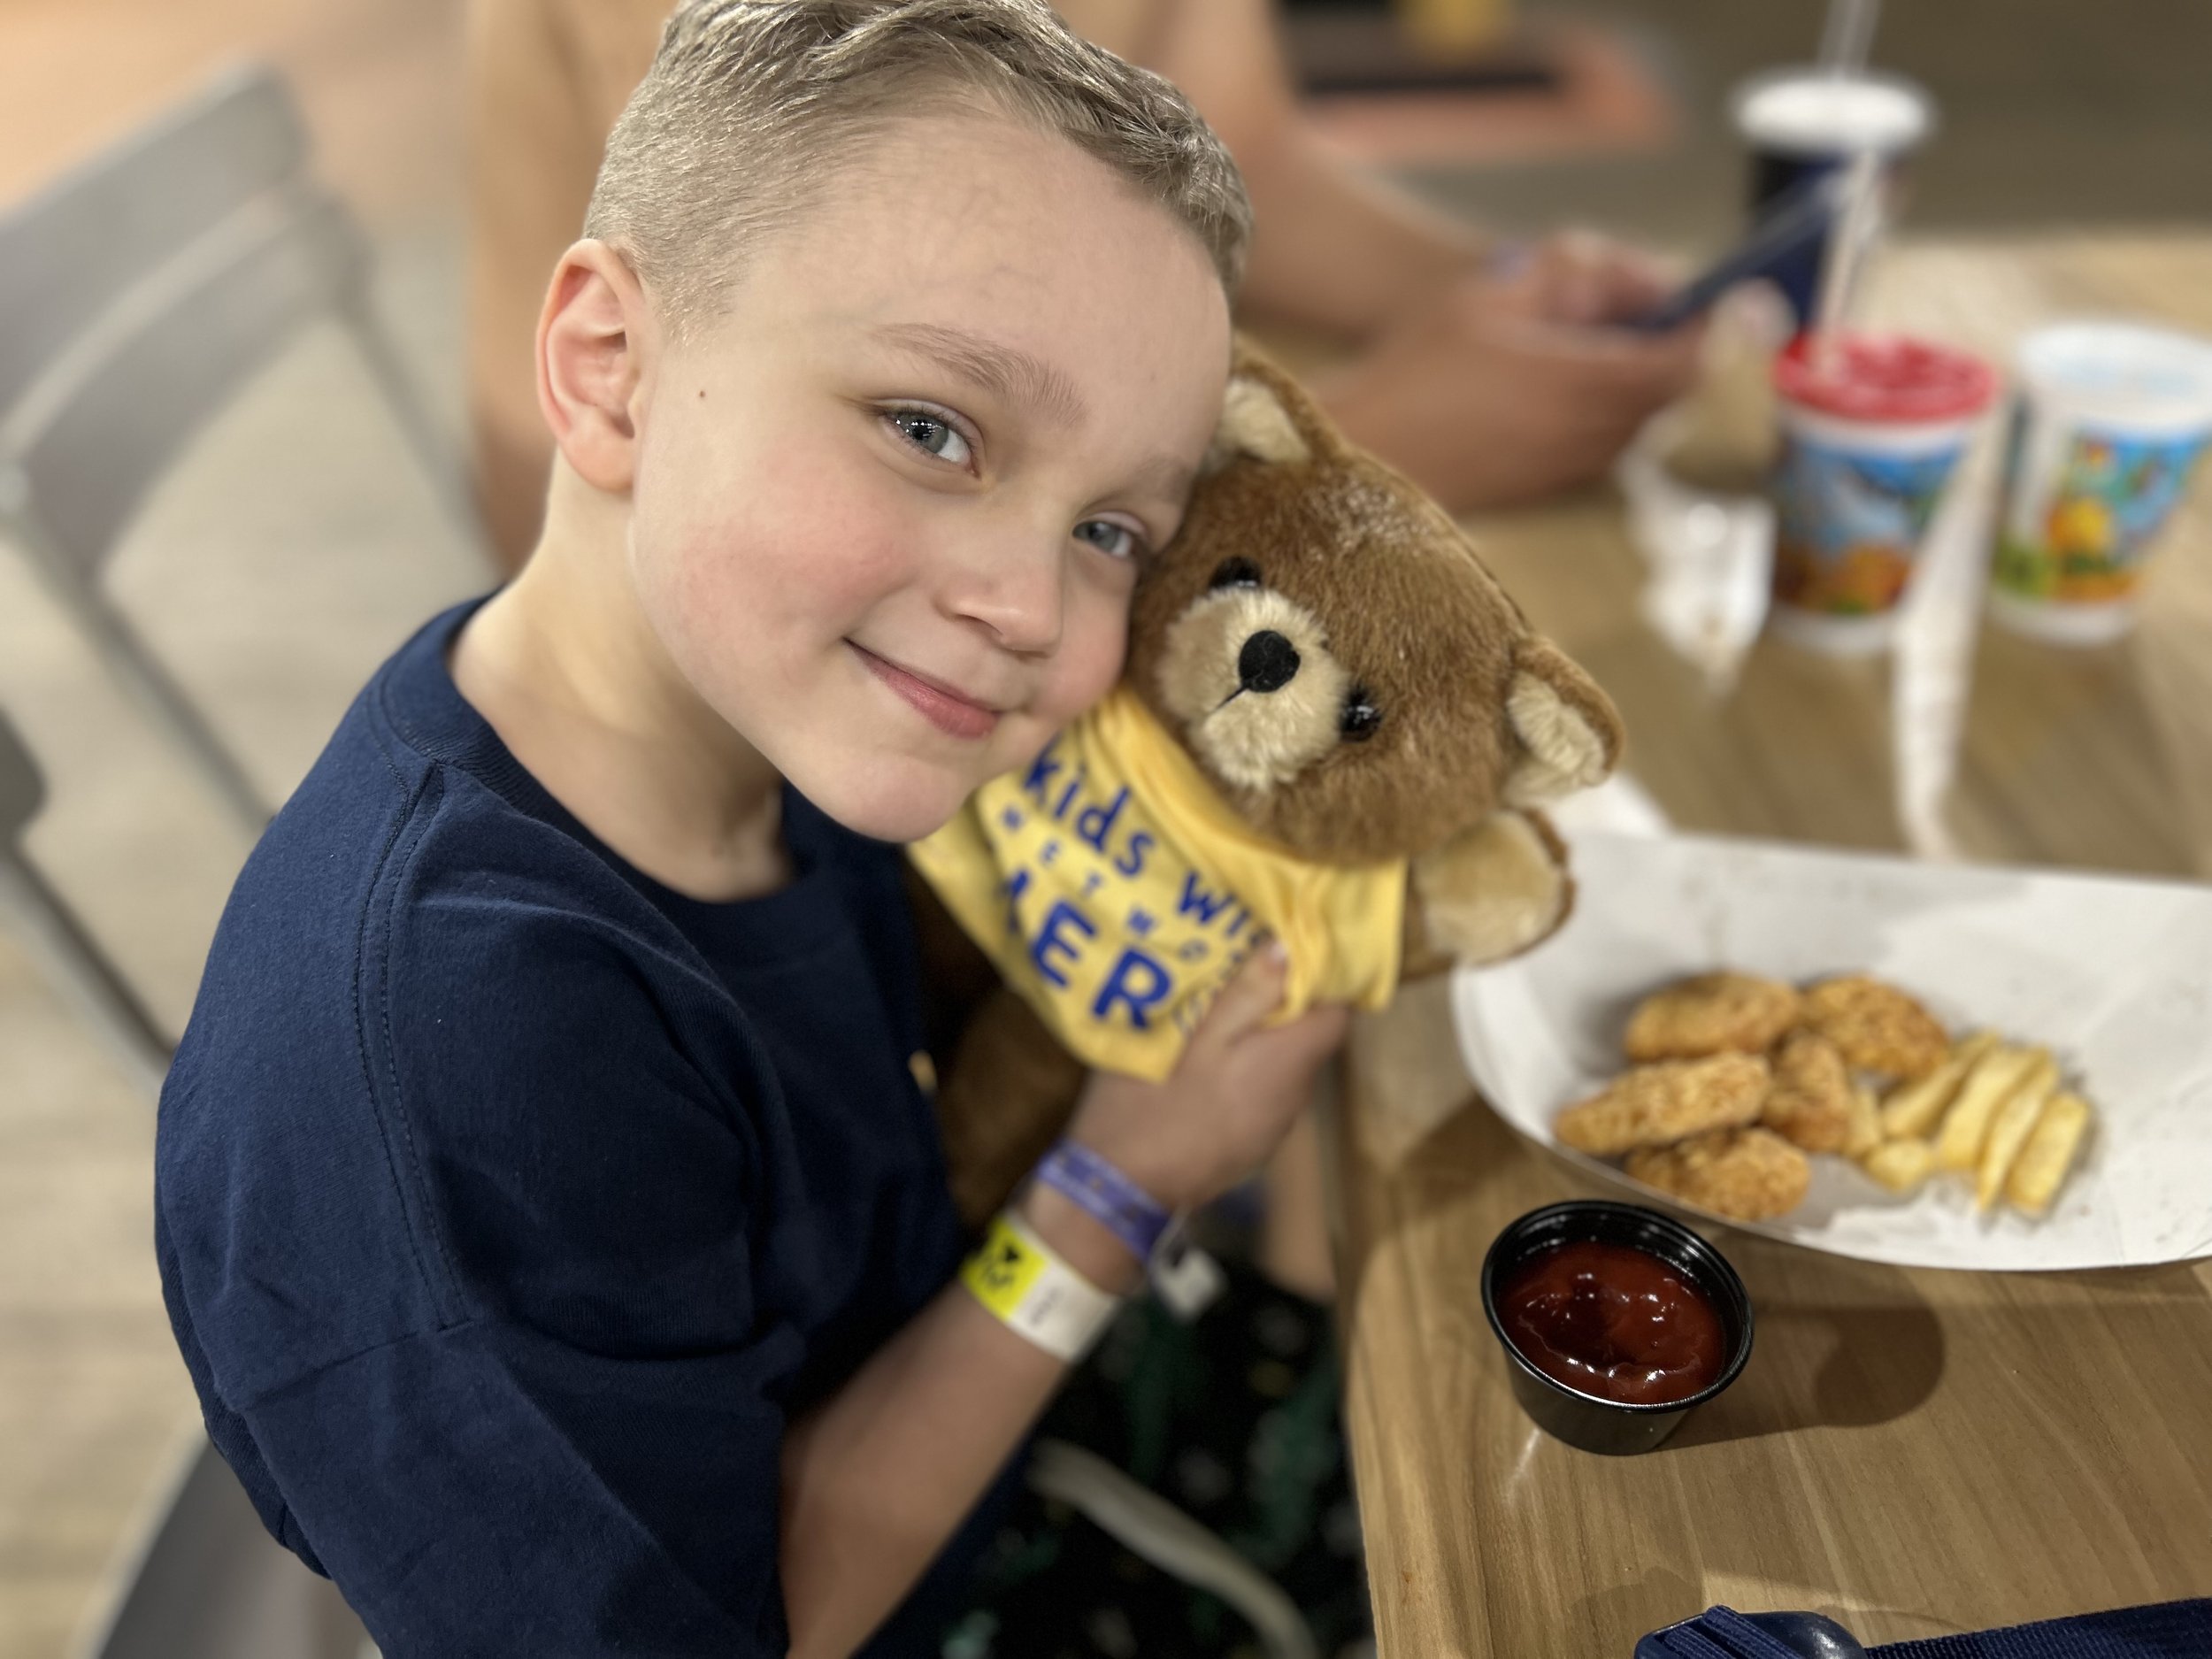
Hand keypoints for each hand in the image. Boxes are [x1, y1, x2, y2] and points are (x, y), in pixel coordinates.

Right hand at [1062, 942, 1350, 1212]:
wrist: (1121, 1187)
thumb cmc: (1155, 1100)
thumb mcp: (1194, 1034)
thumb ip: (1247, 993)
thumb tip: (1289, 949)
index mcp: (1290, 1061)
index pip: (1339, 1013)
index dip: (1323, 978)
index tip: (1291, 948)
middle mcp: (1295, 1096)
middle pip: (1309, 1038)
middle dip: (1285, 1002)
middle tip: (1244, 965)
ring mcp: (1274, 1127)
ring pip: (1283, 1066)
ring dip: (1262, 1037)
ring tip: (1221, 1007)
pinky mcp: (1249, 1147)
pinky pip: (1261, 1094)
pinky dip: (1245, 1071)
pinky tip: (1206, 1060)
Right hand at [1310, 231, 1707, 511]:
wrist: (1360, 458)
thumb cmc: (1418, 369)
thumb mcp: (1495, 293)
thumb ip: (1580, 278)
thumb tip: (1648, 280)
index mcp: (1584, 383)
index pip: (1692, 362)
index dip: (1722, 330)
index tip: (1730, 300)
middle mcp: (1592, 435)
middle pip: (1673, 392)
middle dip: (1674, 349)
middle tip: (1652, 309)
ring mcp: (1573, 469)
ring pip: (1640, 419)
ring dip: (1636, 380)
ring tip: (1587, 343)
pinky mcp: (1550, 489)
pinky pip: (1603, 441)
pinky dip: (1604, 408)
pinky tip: (1554, 383)